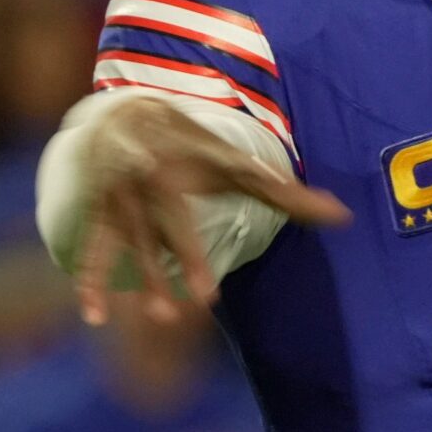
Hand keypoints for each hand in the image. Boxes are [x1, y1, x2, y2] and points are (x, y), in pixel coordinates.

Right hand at [74, 94, 349, 324]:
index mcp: (173, 169)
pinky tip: (93, 317)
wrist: (122, 113)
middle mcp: (140, 183)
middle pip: (156, 232)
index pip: (188, 217)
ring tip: (155, 318)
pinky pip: (92, 249)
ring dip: (137, 280)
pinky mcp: (95, 214)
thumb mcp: (232, 162)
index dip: (194, 256)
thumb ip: (284, 193)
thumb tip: (343, 217)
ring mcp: (114, 200)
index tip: (208, 296)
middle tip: (184, 313)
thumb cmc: (190, 146)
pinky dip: (89, 281)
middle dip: (167, 268)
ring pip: (125, 244)